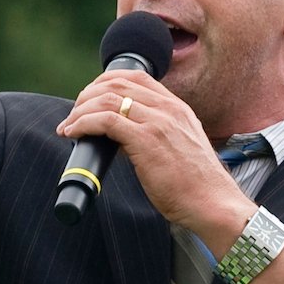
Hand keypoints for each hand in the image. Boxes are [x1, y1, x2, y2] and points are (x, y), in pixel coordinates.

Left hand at [56, 72, 255, 246]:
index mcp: (178, 109)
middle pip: (117, 82)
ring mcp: (158, 122)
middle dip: (88, 95)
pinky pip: (105, 120)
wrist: (214, 205)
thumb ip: (159, 137)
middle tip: (74, 114)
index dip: (106, 82)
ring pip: (108, 98)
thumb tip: (125, 140)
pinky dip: (83, 123)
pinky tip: (73, 133)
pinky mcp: (147, 140)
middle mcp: (169, 109)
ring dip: (80, 110)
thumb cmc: (197, 188)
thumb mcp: (181, 150)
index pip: (137, 77)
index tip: (91, 100)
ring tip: (69, 126)